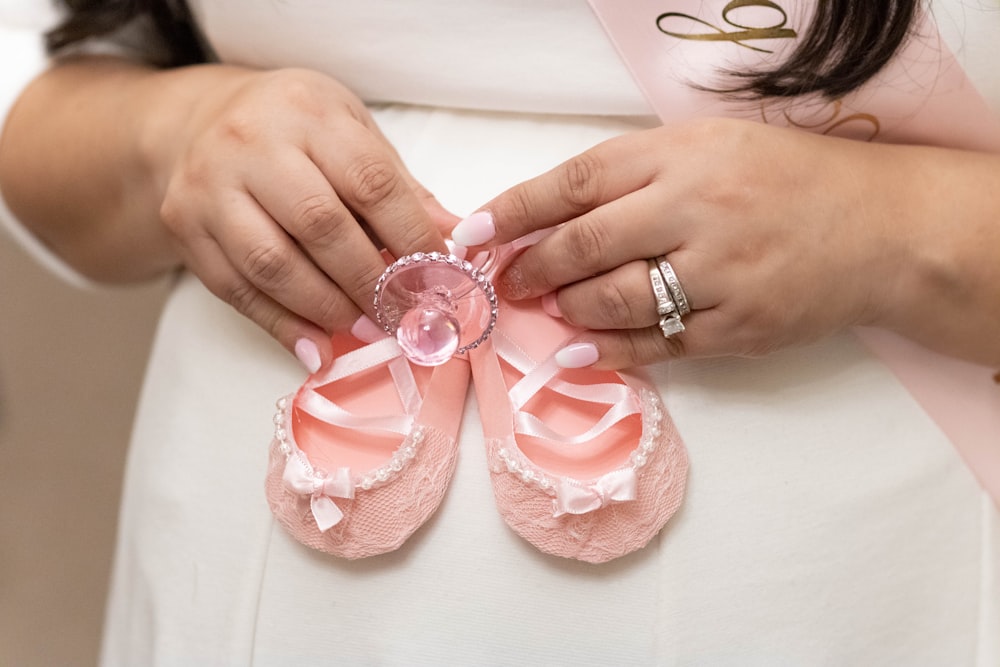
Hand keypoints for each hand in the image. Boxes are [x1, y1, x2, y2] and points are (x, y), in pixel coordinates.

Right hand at [151, 66, 456, 368]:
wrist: (197, 122)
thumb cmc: (293, 130)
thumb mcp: (351, 133)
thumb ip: (400, 187)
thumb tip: (456, 240)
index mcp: (309, 112)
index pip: (371, 182)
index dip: (410, 238)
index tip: (440, 278)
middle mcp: (252, 143)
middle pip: (320, 225)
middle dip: (370, 282)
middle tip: (404, 316)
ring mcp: (210, 185)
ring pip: (273, 264)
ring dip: (327, 309)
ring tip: (367, 331)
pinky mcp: (184, 226)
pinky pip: (236, 289)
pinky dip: (281, 325)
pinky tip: (316, 348)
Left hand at [457, 118, 903, 368]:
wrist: (881, 227)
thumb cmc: (784, 180)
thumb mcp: (708, 149)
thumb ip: (632, 177)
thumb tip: (549, 220)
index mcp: (683, 153)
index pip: (575, 182)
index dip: (512, 211)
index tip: (471, 234)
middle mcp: (697, 208)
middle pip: (584, 245)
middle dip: (531, 269)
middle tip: (509, 283)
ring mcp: (720, 272)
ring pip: (612, 299)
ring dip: (566, 309)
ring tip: (551, 309)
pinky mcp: (740, 326)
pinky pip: (656, 344)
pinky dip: (609, 351)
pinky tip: (579, 351)